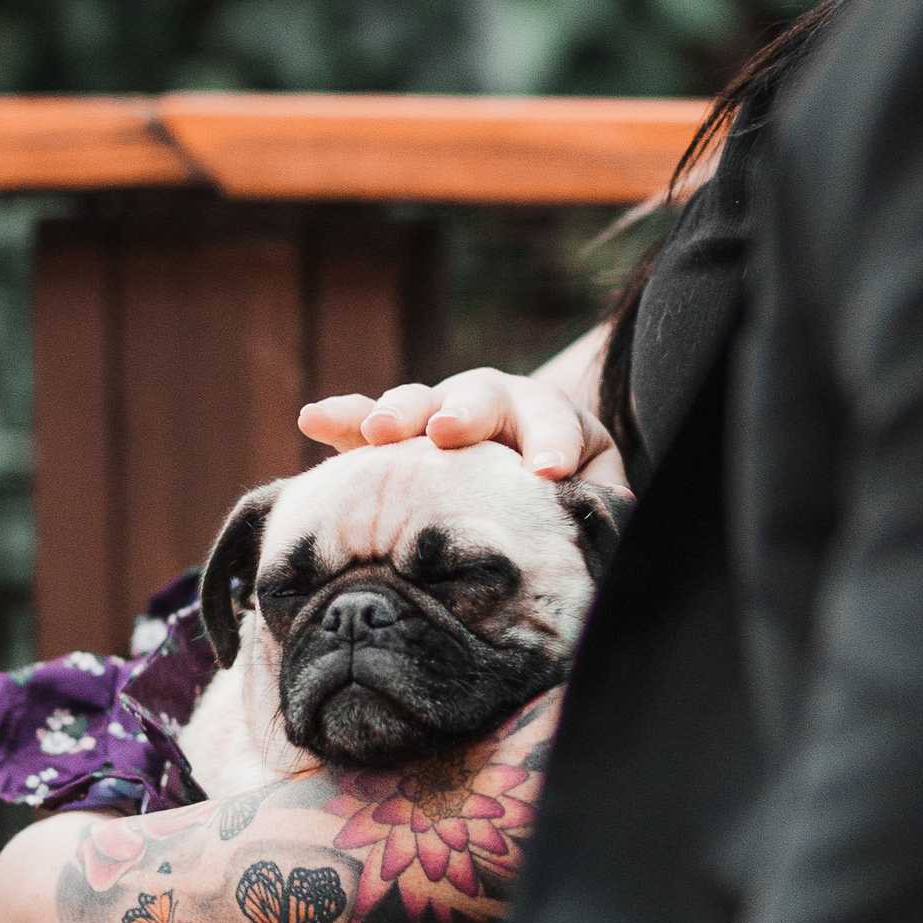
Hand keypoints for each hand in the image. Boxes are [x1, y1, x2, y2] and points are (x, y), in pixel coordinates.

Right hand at [301, 367, 624, 486]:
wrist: (523, 473)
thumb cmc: (565, 493)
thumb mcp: (592, 493)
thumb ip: (598, 505)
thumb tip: (610, 523)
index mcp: (546, 417)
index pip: (553, 422)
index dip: (551, 444)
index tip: (548, 473)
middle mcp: (490, 403)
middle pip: (478, 398)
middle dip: (463, 414)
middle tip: (447, 432)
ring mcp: (437, 414)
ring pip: (418, 403)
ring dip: (396, 415)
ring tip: (378, 433)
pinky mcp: (392, 435)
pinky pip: (362, 425)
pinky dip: (341, 421)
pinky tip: (312, 418)